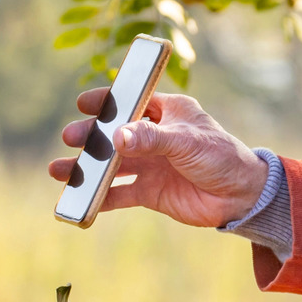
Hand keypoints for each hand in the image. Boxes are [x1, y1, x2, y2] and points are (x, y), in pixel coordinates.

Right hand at [46, 89, 268, 227]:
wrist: (241, 198)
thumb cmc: (222, 157)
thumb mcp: (187, 142)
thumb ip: (152, 139)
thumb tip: (117, 137)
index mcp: (167, 112)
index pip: (132, 101)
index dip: (107, 102)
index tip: (84, 103)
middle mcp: (155, 136)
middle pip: (114, 134)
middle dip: (91, 137)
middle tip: (71, 138)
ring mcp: (150, 165)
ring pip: (111, 165)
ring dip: (87, 168)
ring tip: (60, 171)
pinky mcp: (150, 192)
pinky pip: (119, 194)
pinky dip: (100, 198)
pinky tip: (81, 200)